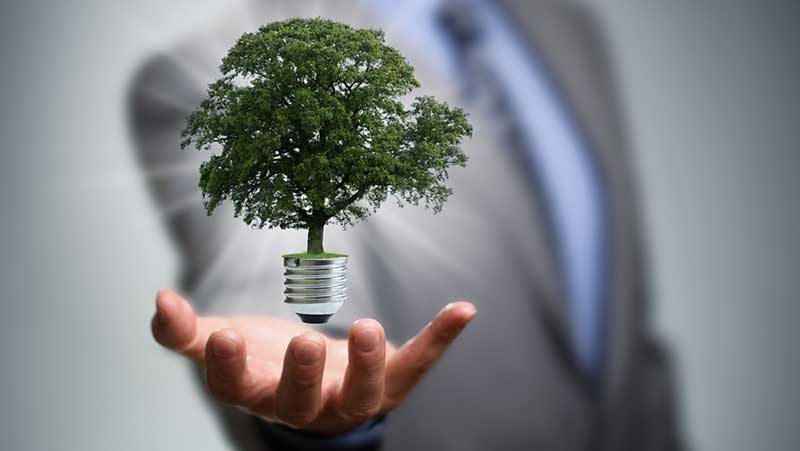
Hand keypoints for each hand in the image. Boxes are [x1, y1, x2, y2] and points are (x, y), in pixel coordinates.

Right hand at [150, 289, 476, 433]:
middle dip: (302, 375)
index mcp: (261, 391)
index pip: (238, 388)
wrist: (316, 385)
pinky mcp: (391, 381)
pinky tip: (463, 309)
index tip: (221, 335)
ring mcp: (352, 396)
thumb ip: (185, 332)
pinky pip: (418, 363)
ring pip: (363, 395)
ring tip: (367, 327)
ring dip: (369, 364)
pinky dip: (440, 338)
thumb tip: (158, 299)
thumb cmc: (266, 364)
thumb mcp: (224, 347)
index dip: (228, 367)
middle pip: (302, 402)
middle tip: (305, 342)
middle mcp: (308, 404)